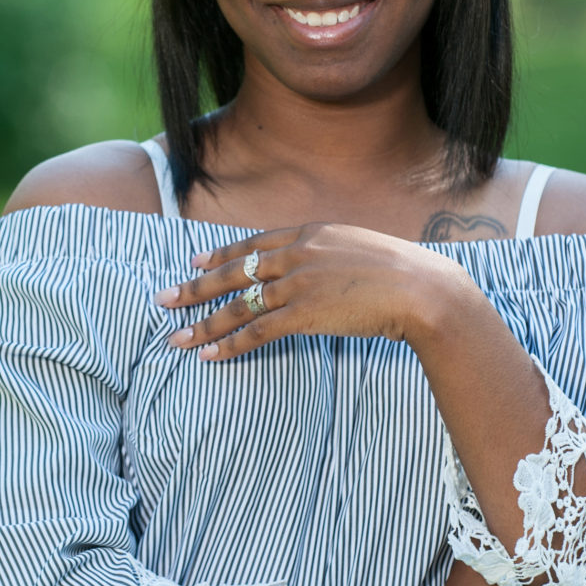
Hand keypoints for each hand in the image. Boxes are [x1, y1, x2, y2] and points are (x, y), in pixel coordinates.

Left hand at [155, 222, 475, 360]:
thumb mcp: (360, 248)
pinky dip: (230, 343)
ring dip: (204, 322)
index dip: (222, 253)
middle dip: (195, 286)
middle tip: (163, 298)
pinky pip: (256, 331)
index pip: (255, 242)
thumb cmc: (401, 270)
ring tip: (176, 335)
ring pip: (238, 305)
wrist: (421, 288)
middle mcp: (297, 253)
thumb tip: (319, 268)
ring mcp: (298, 283)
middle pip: (234, 271)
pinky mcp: (303, 313)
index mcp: (311, 232)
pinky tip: (210, 354)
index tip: (197, 260)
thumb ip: (331, 254)